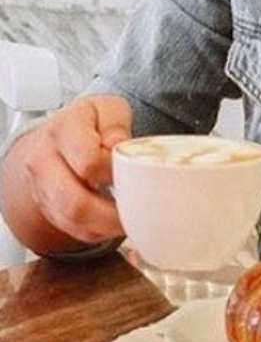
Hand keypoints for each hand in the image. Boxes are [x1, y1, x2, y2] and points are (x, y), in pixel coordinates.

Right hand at [0, 95, 130, 253]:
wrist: (61, 131)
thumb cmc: (92, 121)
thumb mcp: (109, 109)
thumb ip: (116, 126)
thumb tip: (118, 149)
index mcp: (62, 130)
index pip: (89, 162)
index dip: (115, 172)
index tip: (135, 172)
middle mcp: (43, 160)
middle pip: (75, 201)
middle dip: (111, 214)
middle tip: (139, 212)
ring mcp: (40, 186)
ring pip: (70, 220)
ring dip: (104, 227)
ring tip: (131, 220)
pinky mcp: (45, 205)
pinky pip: (69, 228)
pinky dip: (95, 232)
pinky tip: (113, 224)